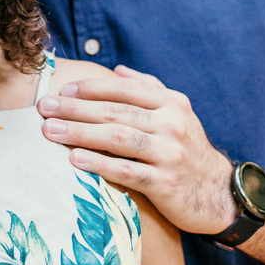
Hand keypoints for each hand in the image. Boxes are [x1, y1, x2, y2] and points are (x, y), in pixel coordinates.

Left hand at [37, 64, 236, 234]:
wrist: (220, 194)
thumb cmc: (188, 149)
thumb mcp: (178, 113)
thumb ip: (149, 89)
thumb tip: (118, 70)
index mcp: (172, 103)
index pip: (125, 90)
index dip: (92, 88)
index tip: (63, 89)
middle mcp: (172, 124)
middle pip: (116, 112)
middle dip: (76, 108)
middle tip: (45, 107)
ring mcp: (170, 154)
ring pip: (118, 138)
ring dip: (80, 133)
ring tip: (50, 131)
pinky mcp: (166, 183)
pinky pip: (126, 170)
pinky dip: (99, 164)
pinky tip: (74, 160)